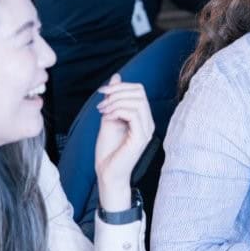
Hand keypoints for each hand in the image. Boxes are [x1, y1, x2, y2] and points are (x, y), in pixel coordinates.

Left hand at [94, 74, 152, 210]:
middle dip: (117, 92)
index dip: (120, 86)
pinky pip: (133, 115)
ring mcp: (147, 130)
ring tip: (102, 111)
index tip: (103, 93)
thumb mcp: (109, 117)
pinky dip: (117, 111)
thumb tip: (116, 77)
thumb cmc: (109, 150)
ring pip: (137, 102)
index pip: (139, 90)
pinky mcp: (141, 138)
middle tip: (101, 103)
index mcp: (143, 117)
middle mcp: (148, 122)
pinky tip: (107, 118)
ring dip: (115, 102)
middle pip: (139, 93)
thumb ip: (113, 99)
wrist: (107, 173)